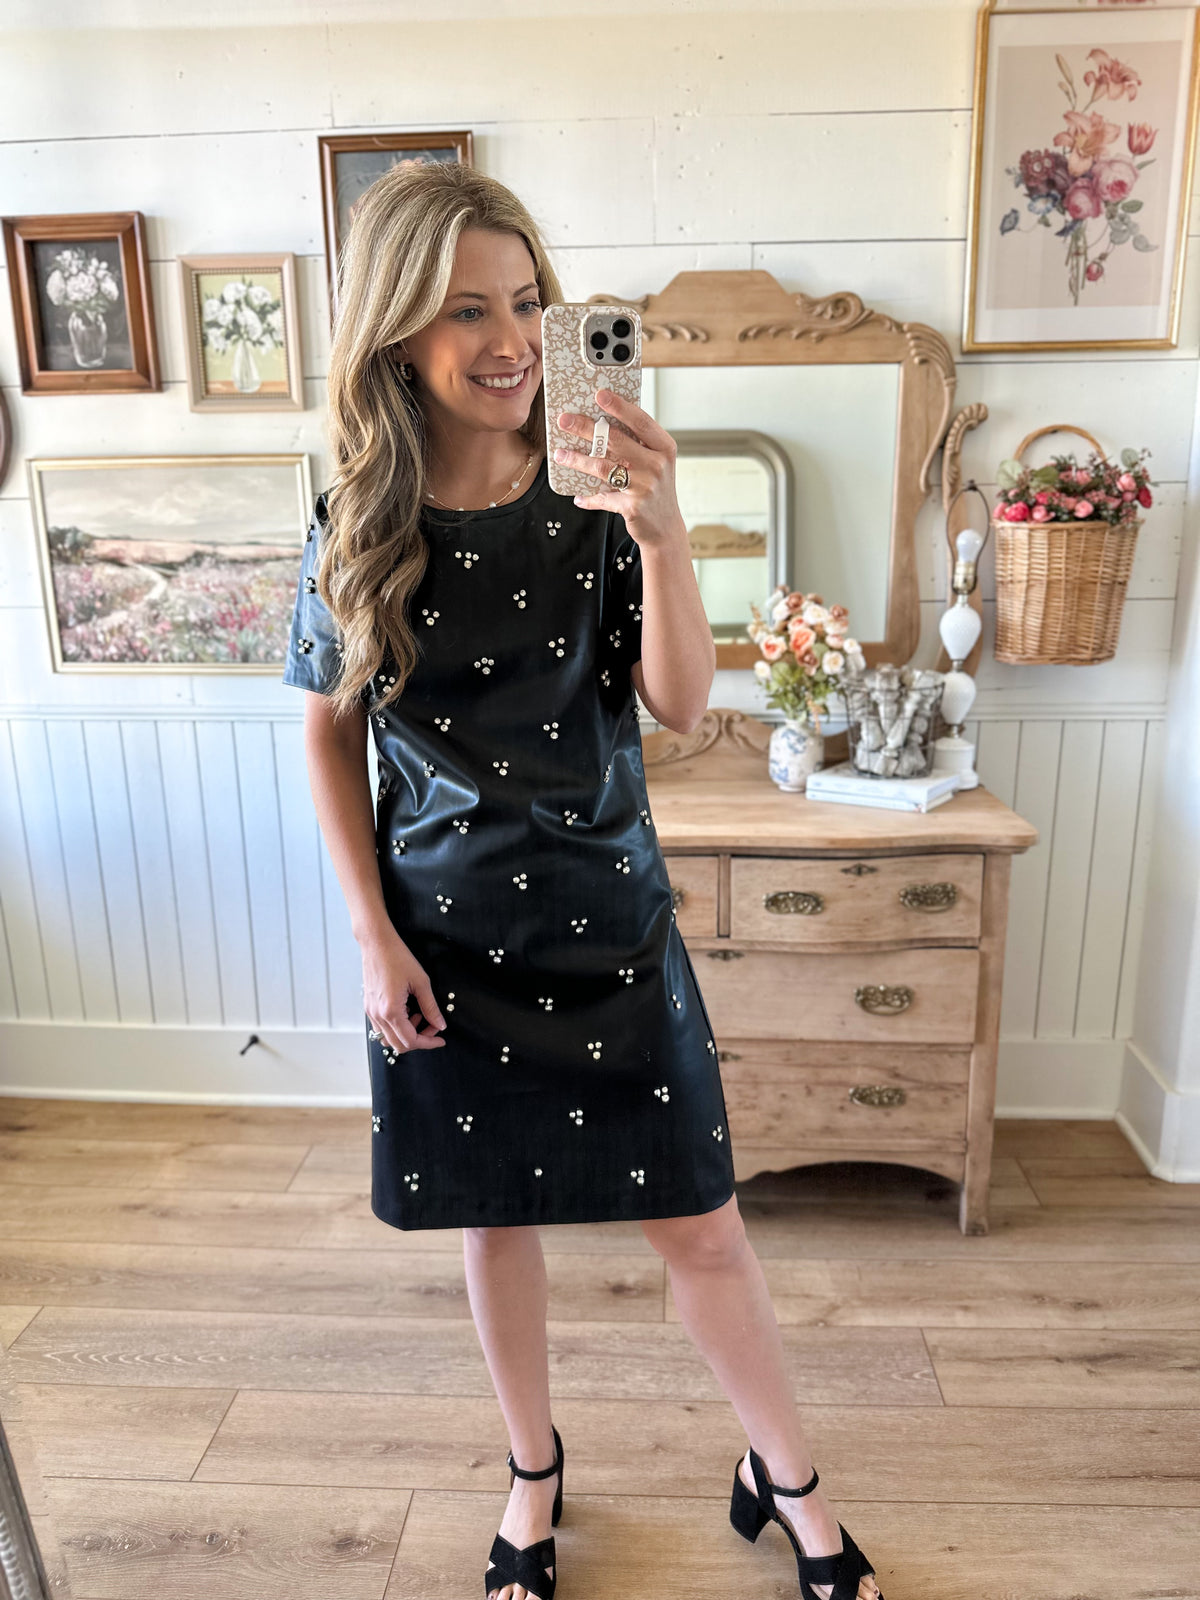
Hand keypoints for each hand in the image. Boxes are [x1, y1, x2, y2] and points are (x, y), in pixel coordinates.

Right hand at [361, 927, 446, 1052]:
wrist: (376, 944)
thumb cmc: (397, 957)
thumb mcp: (421, 982)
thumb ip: (431, 1007)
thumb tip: (440, 1024)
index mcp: (391, 1011)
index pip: (411, 1041)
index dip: (428, 1042)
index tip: (440, 1039)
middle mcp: (378, 1015)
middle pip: (399, 1045)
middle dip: (419, 1039)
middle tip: (432, 1026)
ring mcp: (371, 1012)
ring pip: (388, 1039)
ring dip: (406, 1034)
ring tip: (417, 1014)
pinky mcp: (369, 1007)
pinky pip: (382, 1028)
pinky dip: (396, 1026)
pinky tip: (406, 1011)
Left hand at [555, 387, 684, 547]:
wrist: (666, 527)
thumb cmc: (657, 489)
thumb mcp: (656, 463)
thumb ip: (638, 445)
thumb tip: (602, 424)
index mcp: (664, 448)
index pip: (640, 421)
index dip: (620, 406)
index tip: (600, 394)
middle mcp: (656, 465)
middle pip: (615, 440)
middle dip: (586, 428)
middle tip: (565, 420)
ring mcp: (645, 486)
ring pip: (603, 467)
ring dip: (577, 460)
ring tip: (560, 454)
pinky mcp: (632, 506)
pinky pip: (603, 498)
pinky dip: (589, 498)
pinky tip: (578, 497)